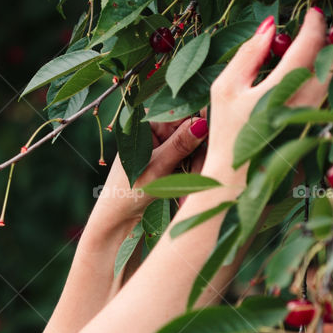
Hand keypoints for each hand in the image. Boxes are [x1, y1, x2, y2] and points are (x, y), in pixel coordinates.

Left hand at [93, 108, 209, 227]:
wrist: (118, 217)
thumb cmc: (129, 191)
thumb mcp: (157, 167)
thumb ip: (180, 145)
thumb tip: (203, 123)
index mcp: (149, 123)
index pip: (184, 115)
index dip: (202, 128)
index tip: (214, 142)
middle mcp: (158, 129)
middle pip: (193, 134)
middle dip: (198, 158)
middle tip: (197, 178)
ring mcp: (166, 144)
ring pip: (196, 150)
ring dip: (195, 171)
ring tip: (186, 195)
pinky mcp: (171, 159)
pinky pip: (191, 161)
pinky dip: (191, 176)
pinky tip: (185, 194)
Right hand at [205, 8, 332, 178]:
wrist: (237, 182)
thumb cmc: (227, 135)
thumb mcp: (225, 89)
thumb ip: (248, 54)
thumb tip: (270, 25)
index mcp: (282, 87)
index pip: (310, 44)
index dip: (315, 23)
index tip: (314, 14)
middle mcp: (308, 102)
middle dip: (330, 42)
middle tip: (317, 35)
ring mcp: (319, 119)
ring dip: (331, 64)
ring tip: (313, 59)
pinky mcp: (322, 132)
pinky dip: (328, 87)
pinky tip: (310, 89)